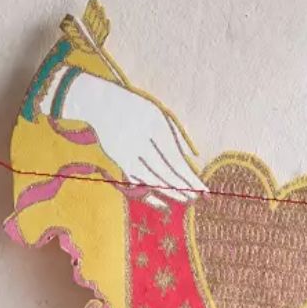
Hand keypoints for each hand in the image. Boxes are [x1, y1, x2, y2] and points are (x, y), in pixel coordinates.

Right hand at [56, 71, 206, 206]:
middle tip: (197, 198)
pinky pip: (136, 181)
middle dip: (182, 187)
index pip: (176, 160)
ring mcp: (129, 154)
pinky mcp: (119, 161)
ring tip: (185, 200)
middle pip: (166, 172)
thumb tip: (194, 156)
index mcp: (157, 129)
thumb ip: (177, 135)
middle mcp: (142, 143)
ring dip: (169, 192)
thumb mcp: (160, 114)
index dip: (189, 178)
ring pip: (151, 179)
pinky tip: (161, 202)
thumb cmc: (138, 109)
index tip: (203, 190)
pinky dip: (149, 193)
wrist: (103, 105)